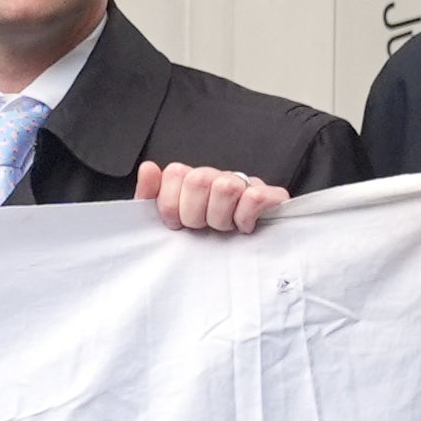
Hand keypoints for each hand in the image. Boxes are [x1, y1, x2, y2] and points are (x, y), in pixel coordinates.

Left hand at [136, 160, 293, 237]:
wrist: (250, 252)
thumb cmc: (204, 238)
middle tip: (202, 227)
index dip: (171, 204)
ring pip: (225, 187)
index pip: (175, 172)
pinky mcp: (272, 196)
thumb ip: (150, 196)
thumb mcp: (169, 220)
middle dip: (195, 215)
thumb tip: (148, 168)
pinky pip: (255, 197)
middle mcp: (218, 177)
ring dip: (221, 218)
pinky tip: (243, 227)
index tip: (178, 223)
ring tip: (224, 228)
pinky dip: (245, 217)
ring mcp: (246, 184)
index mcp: (193, 180)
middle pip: (198, 180)